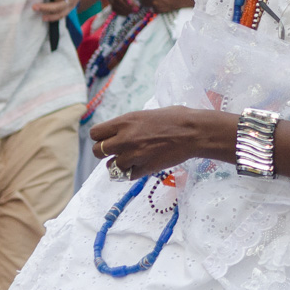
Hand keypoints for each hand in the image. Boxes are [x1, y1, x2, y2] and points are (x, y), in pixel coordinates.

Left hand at [89, 106, 212, 177]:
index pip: (95, 133)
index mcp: (125, 122)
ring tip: (130, 160)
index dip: (100, 137)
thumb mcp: (146, 114)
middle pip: (98, 151)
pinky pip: (127, 176)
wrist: (193, 132)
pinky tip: (139, 166)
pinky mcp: (144, 169)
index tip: (108, 139)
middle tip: (116, 151)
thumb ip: (129, 124)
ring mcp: (134, 155)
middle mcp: (125, 139)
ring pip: (112, 167)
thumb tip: (119, 130)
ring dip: (118, 164)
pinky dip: (130, 173)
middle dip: (105, 152)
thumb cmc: (175, 118)